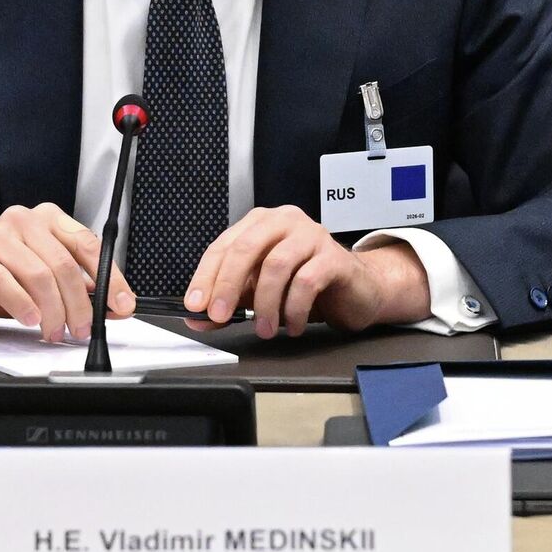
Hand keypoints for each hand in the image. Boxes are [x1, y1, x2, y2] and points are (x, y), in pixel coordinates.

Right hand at [0, 202, 134, 341]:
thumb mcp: (46, 279)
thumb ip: (80, 288)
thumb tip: (116, 307)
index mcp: (50, 220)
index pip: (88, 246)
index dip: (109, 278)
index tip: (121, 305)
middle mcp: (25, 221)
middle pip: (64, 265)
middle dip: (80, 303)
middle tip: (83, 328)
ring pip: (39, 276)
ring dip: (53, 310)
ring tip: (55, 331)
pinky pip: (6, 283)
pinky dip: (23, 306)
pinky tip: (31, 321)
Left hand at [180, 205, 430, 337]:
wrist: (355, 288)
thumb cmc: (305, 282)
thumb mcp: (259, 291)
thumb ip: (229, 301)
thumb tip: (197, 318)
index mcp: (261, 224)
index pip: (224, 245)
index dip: (205, 276)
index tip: (195, 306)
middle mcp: (286, 222)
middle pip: (247, 248)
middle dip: (228, 285)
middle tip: (220, 316)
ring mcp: (313, 236)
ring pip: (277, 265)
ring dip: (265, 303)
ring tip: (265, 329)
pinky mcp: (335, 257)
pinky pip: (307, 281)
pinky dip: (294, 309)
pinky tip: (293, 325)